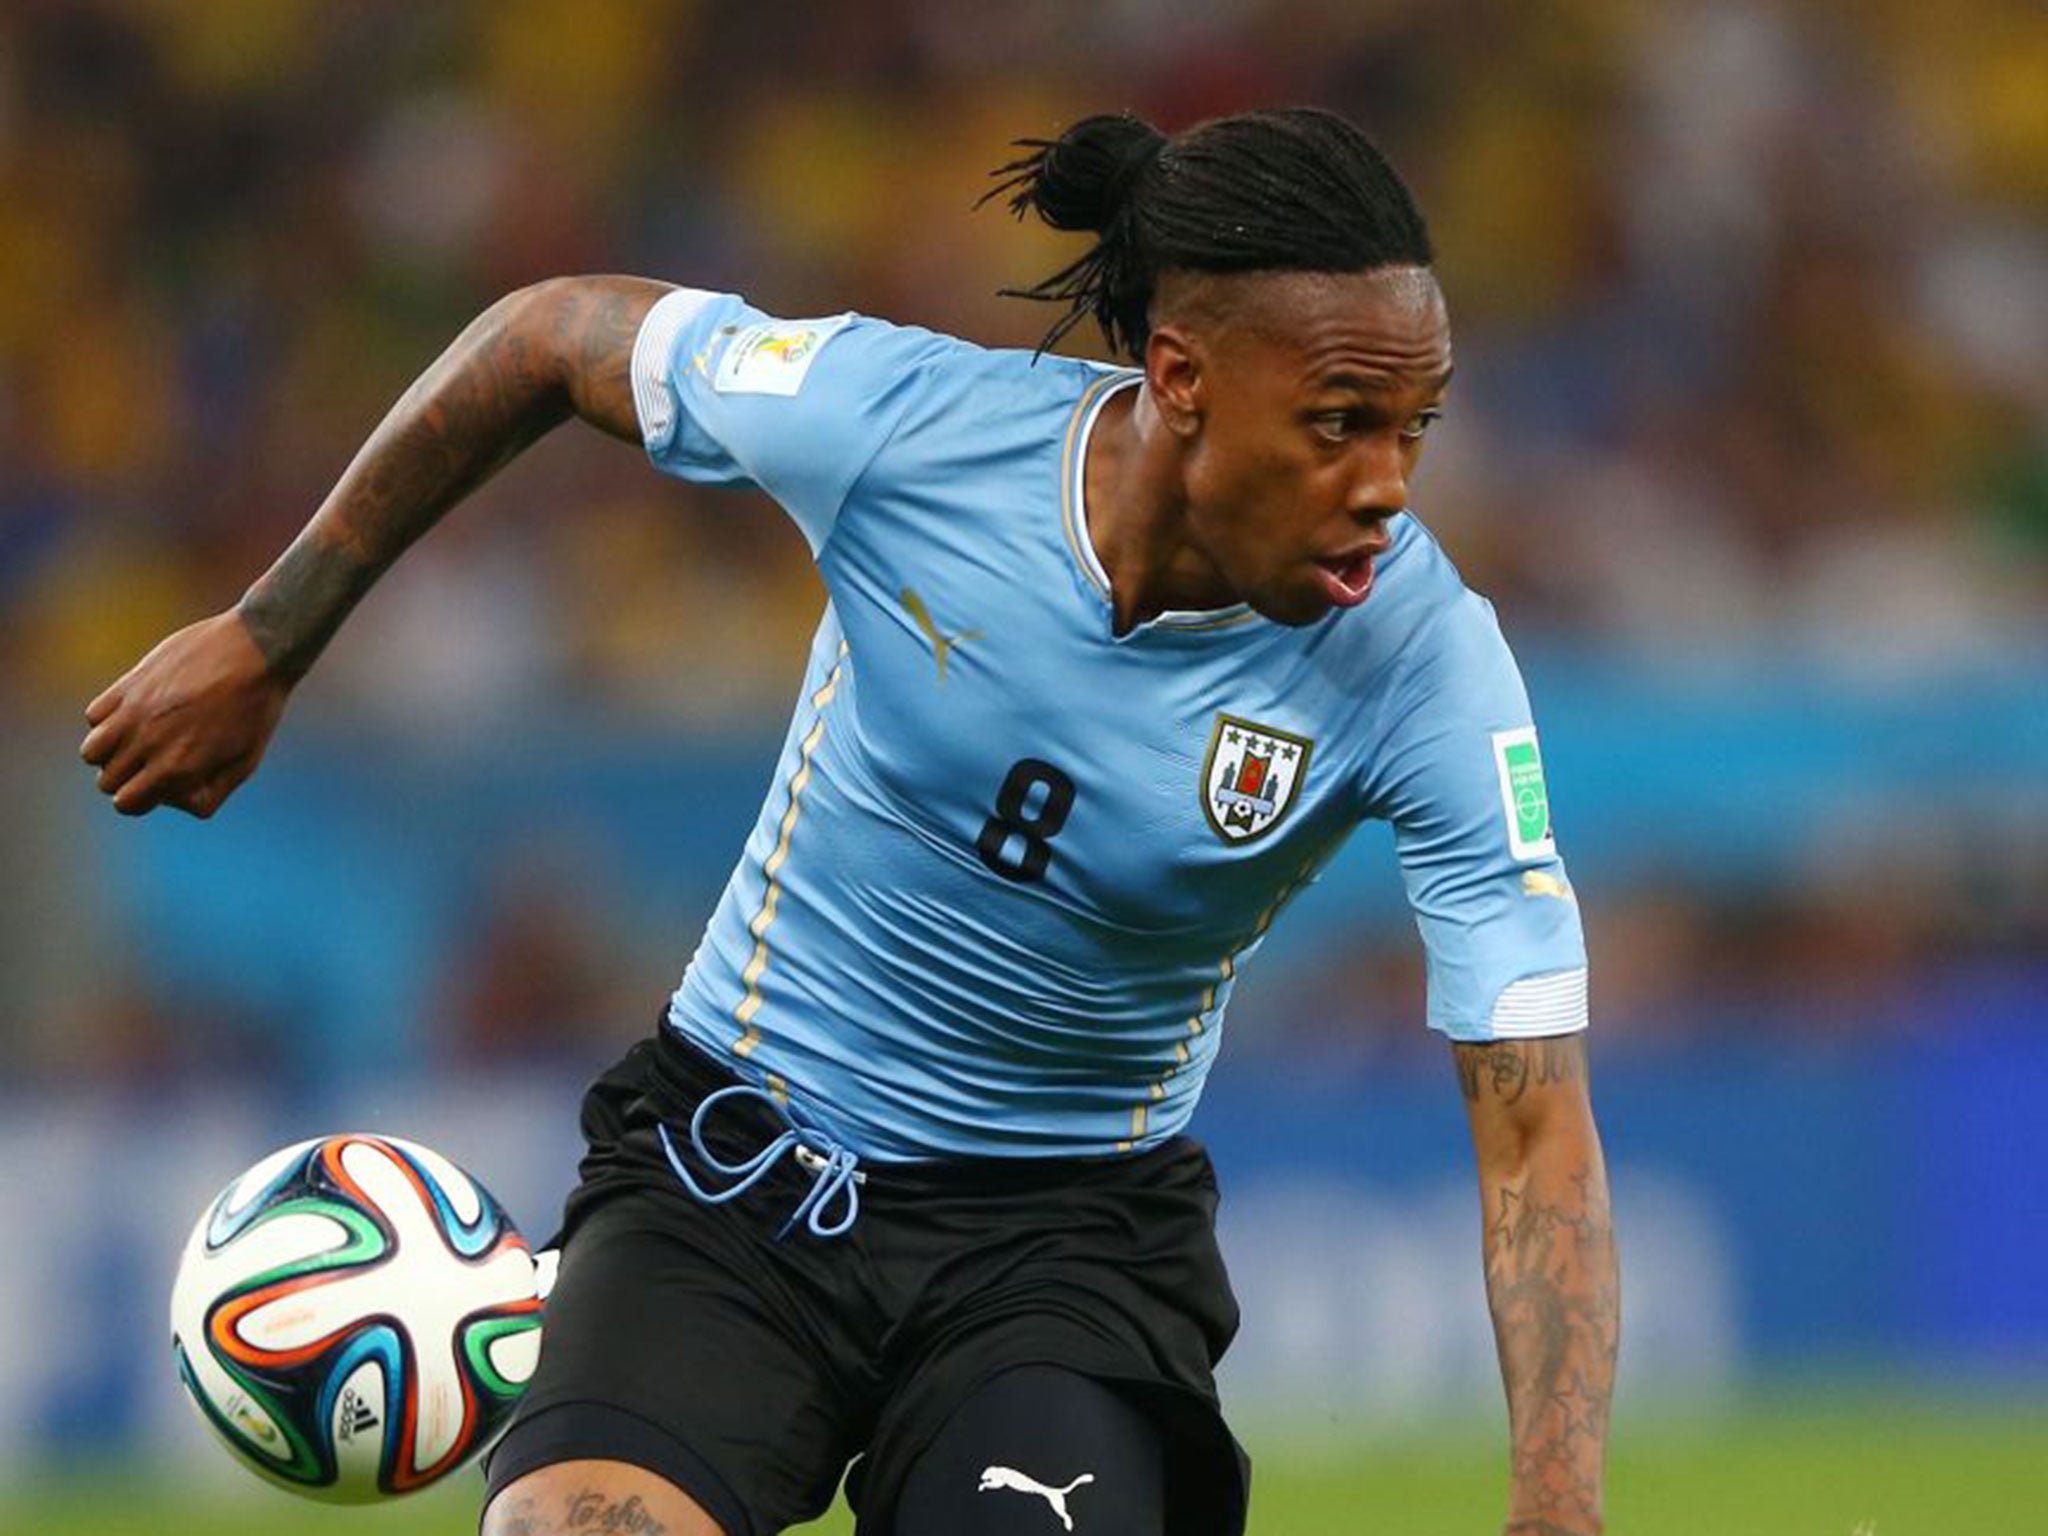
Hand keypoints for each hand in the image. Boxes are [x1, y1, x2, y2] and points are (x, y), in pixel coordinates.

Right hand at [80, 609, 291, 817]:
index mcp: (178, 768)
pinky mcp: (129, 684)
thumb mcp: (245, 762)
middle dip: (128, 778)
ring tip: (138, 741)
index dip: (142, 799)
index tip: (161, 785)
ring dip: (111, 753)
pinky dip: (107, 721)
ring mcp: (135, 713)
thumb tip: (173, 801)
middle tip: (154, 761)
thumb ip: (209, 792)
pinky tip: (136, 714)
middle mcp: (150, 744)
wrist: (257, 650)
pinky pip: (94, 716)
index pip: (127, 804)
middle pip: (107, 781)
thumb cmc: (257, 710)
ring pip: (91, 752)